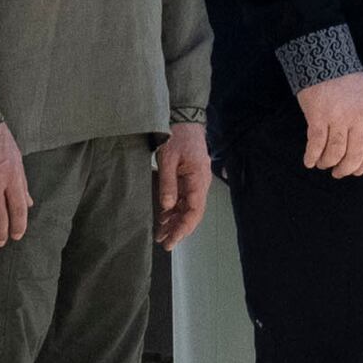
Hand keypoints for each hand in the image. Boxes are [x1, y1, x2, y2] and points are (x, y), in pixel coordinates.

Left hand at [154, 123, 212, 247]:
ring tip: (161, 233)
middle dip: (179, 229)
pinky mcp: (190, 178)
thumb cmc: (178, 136)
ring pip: (189, 207)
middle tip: (164, 243)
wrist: (185, 119)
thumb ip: (168, 183)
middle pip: (193, 213)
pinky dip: (175, 210)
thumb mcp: (168, 159)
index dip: (182, 228)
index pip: (193, 211)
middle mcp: (201, 182)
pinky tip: (164, 217)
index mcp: (198, 179)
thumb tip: (166, 207)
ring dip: (176, 221)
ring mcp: (196, 180)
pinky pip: (185, 199)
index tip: (170, 241)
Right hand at [295, 67, 362, 178]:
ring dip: (328, 162)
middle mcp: (357, 117)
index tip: (357, 171)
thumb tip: (358, 144)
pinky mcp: (318, 116)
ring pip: (335, 152)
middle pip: (355, 153)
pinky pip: (316, 144)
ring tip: (322, 164)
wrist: (325, 60)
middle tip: (338, 173)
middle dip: (346, 168)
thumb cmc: (345, 78)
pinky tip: (309, 161)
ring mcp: (338, 117)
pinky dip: (312, 156)